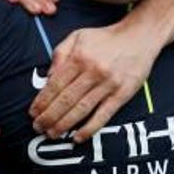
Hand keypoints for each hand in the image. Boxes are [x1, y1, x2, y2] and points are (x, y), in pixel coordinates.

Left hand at [28, 23, 160, 142]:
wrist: (140, 36)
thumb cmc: (106, 38)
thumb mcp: (78, 36)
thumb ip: (60, 54)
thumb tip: (48, 76)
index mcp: (79, 57)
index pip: (55, 84)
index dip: (42, 100)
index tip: (33, 112)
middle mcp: (93, 72)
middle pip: (66, 100)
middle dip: (49, 116)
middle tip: (38, 127)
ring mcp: (108, 84)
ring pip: (81, 110)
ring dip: (64, 124)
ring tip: (52, 134)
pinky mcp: (122, 94)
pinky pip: (103, 115)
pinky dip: (90, 128)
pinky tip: (78, 137)